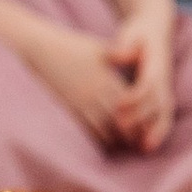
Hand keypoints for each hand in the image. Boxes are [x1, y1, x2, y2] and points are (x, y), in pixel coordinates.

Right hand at [25, 22, 138, 141]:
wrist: (42, 50)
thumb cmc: (72, 46)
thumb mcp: (98, 48)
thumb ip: (120, 54)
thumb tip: (138, 54)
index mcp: (105, 78)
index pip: (130, 103)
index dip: (140, 116)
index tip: (148, 124)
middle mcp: (94, 93)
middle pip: (119, 119)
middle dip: (130, 132)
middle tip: (139, 141)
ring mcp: (80, 101)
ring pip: (102, 127)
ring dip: (114, 138)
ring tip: (123, 145)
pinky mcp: (68, 107)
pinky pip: (85, 128)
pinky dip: (96, 137)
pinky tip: (102, 141)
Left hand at [103, 8, 176, 150]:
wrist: (156, 28)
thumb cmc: (139, 32)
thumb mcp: (132, 33)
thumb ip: (124, 46)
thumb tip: (115, 56)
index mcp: (155, 64)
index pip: (147, 84)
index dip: (134, 97)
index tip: (118, 106)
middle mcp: (164, 79)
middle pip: (157, 102)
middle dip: (141, 118)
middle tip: (121, 130)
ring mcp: (165, 88)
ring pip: (165, 112)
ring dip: (156, 131)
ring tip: (144, 149)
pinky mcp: (162, 95)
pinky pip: (164, 116)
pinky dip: (158, 131)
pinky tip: (147, 146)